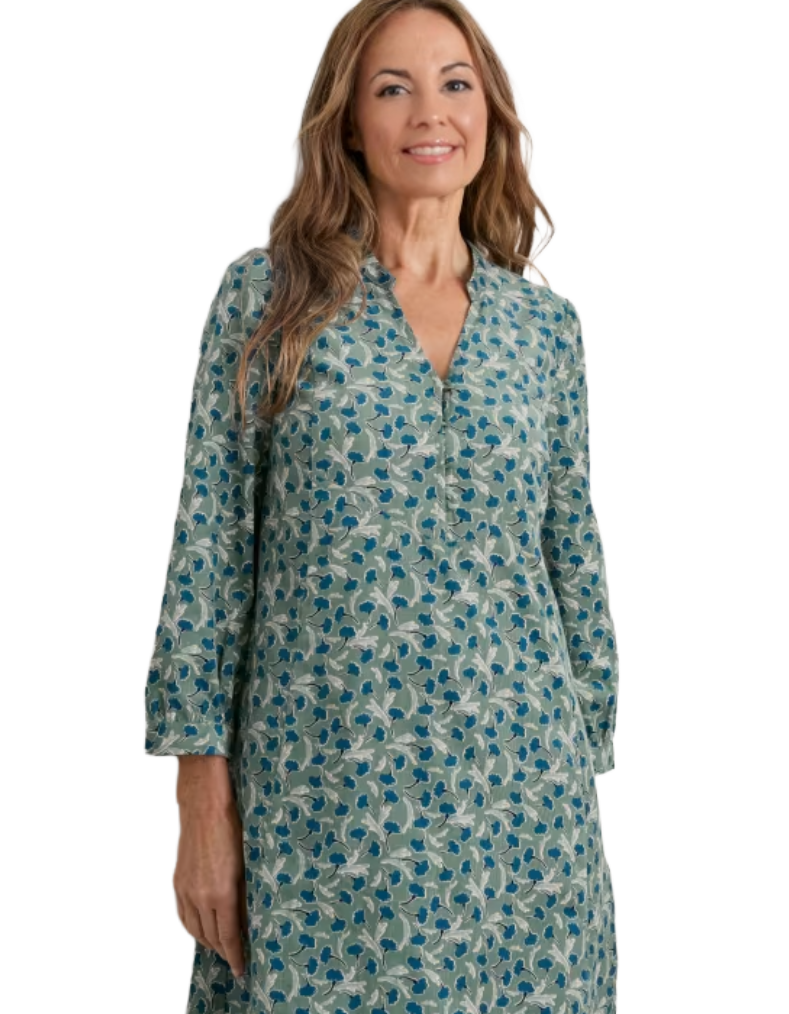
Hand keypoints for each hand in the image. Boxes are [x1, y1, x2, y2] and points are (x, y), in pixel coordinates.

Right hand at [173, 759, 246, 978]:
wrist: (204, 806)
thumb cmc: (233, 828)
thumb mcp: (247, 863)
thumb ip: (245, 894)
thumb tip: (247, 917)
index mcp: (221, 893)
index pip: (228, 936)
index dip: (235, 956)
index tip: (241, 969)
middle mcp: (200, 896)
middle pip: (211, 937)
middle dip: (223, 951)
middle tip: (235, 958)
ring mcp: (186, 889)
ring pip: (195, 929)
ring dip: (207, 941)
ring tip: (220, 947)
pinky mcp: (178, 881)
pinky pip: (183, 914)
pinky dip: (192, 927)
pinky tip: (201, 928)